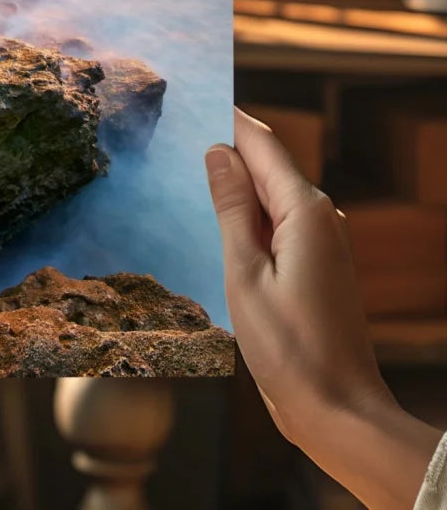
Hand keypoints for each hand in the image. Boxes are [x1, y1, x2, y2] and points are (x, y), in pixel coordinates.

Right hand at [206, 108, 440, 509]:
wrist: (337, 410)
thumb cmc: (288, 346)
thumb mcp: (244, 272)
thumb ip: (230, 208)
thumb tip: (217, 152)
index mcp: (304, 211)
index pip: (261, 144)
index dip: (228, 119)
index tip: (192, 100)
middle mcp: (320, 217)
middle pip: (266, 165)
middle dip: (225, 149)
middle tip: (173, 138)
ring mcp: (321, 241)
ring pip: (270, 194)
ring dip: (233, 185)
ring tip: (183, 177)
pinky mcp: (316, 265)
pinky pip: (276, 222)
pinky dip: (246, 214)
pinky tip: (214, 223)